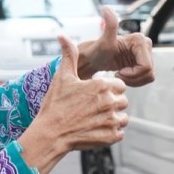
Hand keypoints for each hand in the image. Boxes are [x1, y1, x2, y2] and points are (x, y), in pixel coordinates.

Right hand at [17, 34, 128, 173]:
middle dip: (112, 104)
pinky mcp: (111, 137)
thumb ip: (69, 55)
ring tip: (95, 120)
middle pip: (123, 101)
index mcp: (102, 85)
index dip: (109, 89)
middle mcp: (110, 102)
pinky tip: (96, 130)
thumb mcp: (62, 77)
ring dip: (113, 119)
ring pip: (123, 117)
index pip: (120, 85)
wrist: (50, 134)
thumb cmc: (55, 105)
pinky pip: (120, 133)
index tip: (96, 95)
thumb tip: (62, 36)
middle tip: (94, 108)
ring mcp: (112, 120)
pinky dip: (111, 133)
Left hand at [76, 7, 154, 86]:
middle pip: (149, 72)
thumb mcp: (104, 41)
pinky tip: (123, 75)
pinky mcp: (144, 61)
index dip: (133, 74)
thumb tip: (106, 8)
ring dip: (134, 80)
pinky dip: (135, 81)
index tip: (118, 72)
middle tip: (118, 74)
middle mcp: (146, 44)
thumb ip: (109, 25)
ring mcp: (146, 53)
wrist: (94, 58)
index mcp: (140, 40)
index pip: (146, 67)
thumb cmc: (97, 51)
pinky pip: (146, 77)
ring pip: (149, 76)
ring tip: (120, 74)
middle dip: (133, 78)